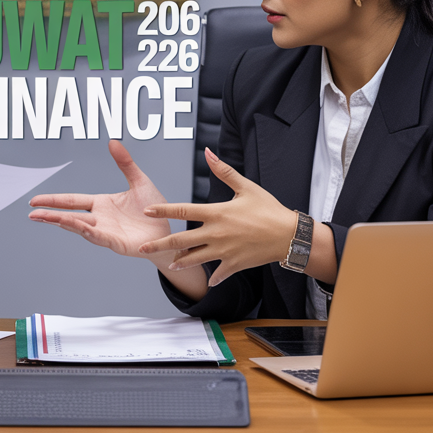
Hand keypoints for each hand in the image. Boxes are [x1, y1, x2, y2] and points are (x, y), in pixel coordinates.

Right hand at [28, 140, 173, 262]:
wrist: (170, 231)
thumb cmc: (155, 210)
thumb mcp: (139, 181)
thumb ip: (125, 163)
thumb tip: (112, 141)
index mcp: (101, 204)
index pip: (72, 201)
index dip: (53, 200)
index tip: (34, 200)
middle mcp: (99, 219)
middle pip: (69, 215)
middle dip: (50, 214)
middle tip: (31, 214)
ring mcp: (106, 232)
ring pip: (80, 227)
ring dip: (64, 222)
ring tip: (46, 218)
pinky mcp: (117, 243)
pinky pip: (100, 237)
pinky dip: (88, 232)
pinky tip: (77, 227)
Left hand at [138, 148, 297, 285]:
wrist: (290, 235)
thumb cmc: (269, 209)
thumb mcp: (246, 187)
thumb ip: (223, 171)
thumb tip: (207, 152)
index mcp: (216, 213)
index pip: (183, 210)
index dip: (163, 210)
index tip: (147, 211)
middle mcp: (216, 233)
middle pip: (181, 240)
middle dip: (160, 244)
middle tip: (143, 247)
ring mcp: (224, 251)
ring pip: (195, 258)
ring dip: (180, 261)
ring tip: (169, 263)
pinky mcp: (234, 264)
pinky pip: (218, 272)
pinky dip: (213, 276)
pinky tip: (208, 280)